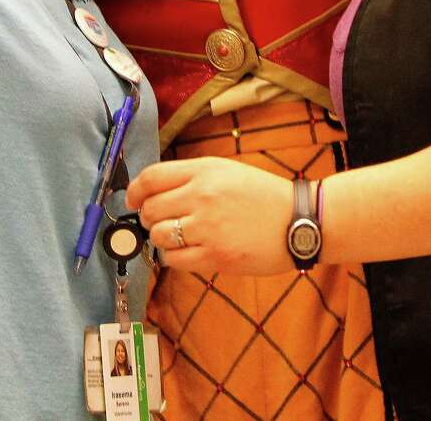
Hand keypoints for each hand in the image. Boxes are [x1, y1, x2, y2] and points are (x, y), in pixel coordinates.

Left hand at [127, 156, 294, 274]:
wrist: (299, 220)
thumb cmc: (263, 195)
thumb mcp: (226, 171)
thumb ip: (192, 177)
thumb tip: (154, 191)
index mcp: (204, 170)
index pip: (151, 178)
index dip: (134, 191)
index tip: (132, 200)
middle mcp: (201, 196)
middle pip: (149, 209)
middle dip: (146, 217)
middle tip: (156, 221)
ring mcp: (207, 227)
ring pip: (157, 236)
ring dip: (160, 239)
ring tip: (175, 237)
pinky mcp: (214, 256)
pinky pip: (173, 260)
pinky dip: (173, 257)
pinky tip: (187, 251)